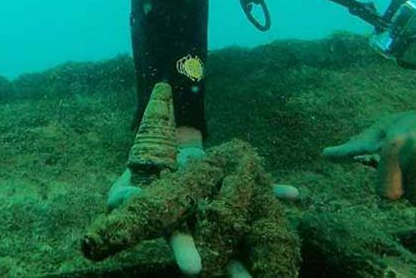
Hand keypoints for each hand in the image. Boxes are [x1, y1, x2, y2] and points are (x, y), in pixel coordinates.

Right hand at [86, 85, 299, 275]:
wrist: (168, 149)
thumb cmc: (144, 169)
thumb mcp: (129, 179)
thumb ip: (125, 191)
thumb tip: (121, 197)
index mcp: (173, 219)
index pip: (178, 238)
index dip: (185, 252)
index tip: (194, 270)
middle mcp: (200, 219)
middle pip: (216, 247)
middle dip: (232, 268)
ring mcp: (219, 205)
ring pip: (241, 227)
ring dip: (258, 241)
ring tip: (278, 263)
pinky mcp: (234, 187)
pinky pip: (256, 192)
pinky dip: (274, 192)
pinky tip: (295, 195)